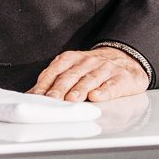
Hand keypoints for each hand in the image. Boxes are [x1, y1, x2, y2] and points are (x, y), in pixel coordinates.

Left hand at [30, 47, 149, 101]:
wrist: (127, 59)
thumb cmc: (93, 69)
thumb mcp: (73, 69)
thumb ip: (54, 80)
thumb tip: (32, 95)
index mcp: (72, 59)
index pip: (55, 70)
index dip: (45, 83)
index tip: (37, 96)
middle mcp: (88, 62)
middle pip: (70, 76)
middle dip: (59, 89)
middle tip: (51, 100)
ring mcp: (105, 69)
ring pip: (90, 80)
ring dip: (79, 90)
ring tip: (71, 100)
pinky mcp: (122, 79)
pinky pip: (112, 85)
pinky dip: (104, 91)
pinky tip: (96, 97)